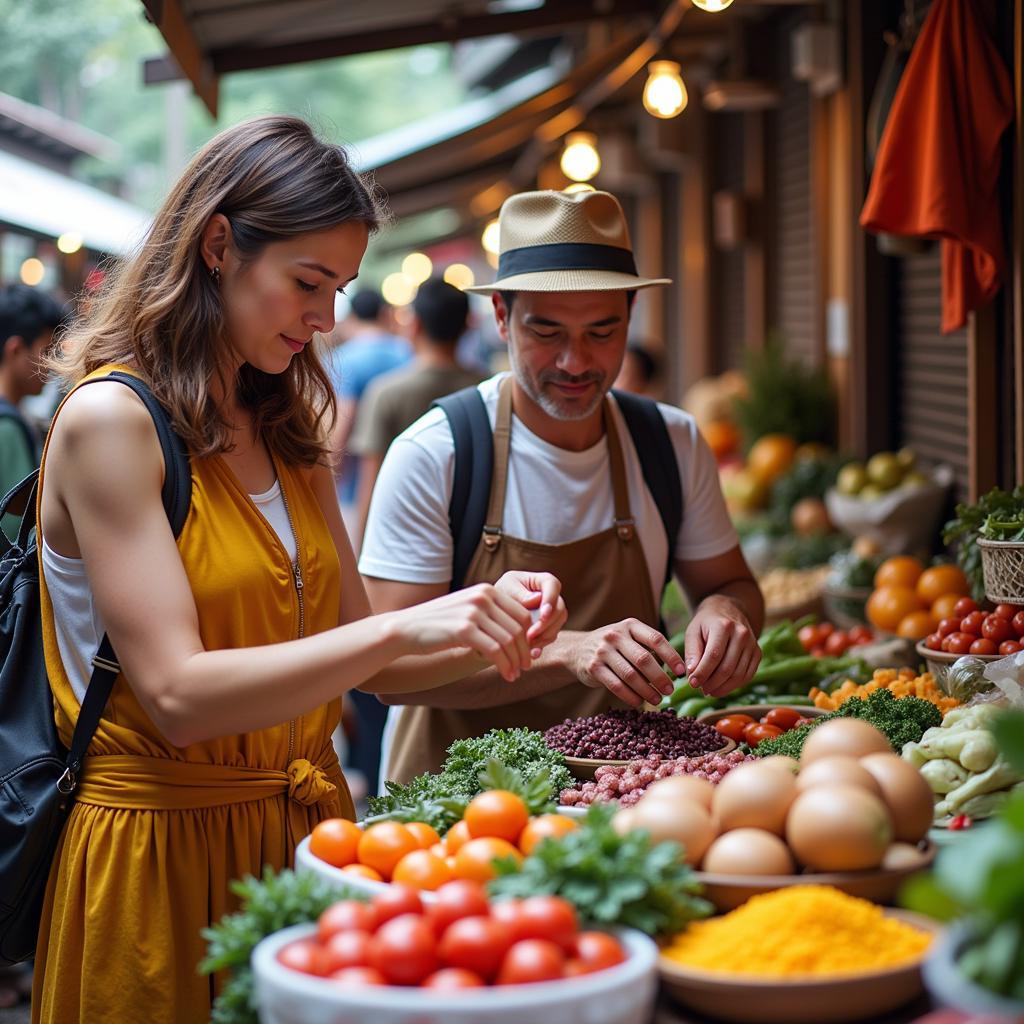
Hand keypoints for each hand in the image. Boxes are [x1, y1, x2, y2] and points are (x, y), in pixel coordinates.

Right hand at [392, 583, 533, 681]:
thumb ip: (491, 616)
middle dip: (525, 651)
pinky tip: (506, 675)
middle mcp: (483, 597)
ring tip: (515, 674)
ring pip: (508, 640)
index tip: (527, 653)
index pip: (522, 614)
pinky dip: (504, 665)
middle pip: (518, 628)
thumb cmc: (438, 624)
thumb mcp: (468, 610)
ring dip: (516, 661)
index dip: (529, 636)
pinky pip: (494, 650)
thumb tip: (519, 636)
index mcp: (487, 590)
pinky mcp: (464, 629)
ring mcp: (473, 612)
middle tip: (525, 667)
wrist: (406, 628)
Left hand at [494, 570, 567, 656]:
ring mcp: (552, 615)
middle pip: (559, 610)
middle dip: (546, 624)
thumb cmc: (502, 591)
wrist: (497, 607)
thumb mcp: (507, 587)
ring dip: (543, 637)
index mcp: (544, 582)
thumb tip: (537, 599)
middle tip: (530, 635)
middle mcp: (553, 598)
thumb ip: (520, 593)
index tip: (543, 614)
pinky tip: (531, 653)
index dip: (550, 601)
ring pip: (557, 626)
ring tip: (527, 645)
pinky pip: (550, 638)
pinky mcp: (548, 629)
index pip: (553, 586)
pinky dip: (541, 646)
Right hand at [570, 619, 684, 708]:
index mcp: (630, 625)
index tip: (681, 672)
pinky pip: (616, 685)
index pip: (656, 639)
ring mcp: (603, 651)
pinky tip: (640, 702)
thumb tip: (676, 669)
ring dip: (647, 690)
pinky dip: (630, 696)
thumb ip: (648, 648)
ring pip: (630, 675)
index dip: (671, 656)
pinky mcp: (593, 668)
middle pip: (643, 659)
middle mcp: (615, 635)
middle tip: (670, 690)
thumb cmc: (613, 647)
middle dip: (660, 677)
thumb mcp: (628, 638)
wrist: (577, 650)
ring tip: (658, 699)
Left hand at [684, 596, 760, 697]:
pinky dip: (734, 686)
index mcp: (723, 625)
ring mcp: (752, 644)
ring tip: (709, 690)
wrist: (728, 610)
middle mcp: (742, 634)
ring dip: (722, 688)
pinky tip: (721, 687)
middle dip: (712, 683)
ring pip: (738, 675)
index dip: (702, 672)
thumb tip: (692, 674)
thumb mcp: (693, 631)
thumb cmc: (706, 623)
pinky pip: (747, 675)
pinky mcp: (758, 653)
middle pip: (727, 667)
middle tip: (700, 689)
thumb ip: (692, 652)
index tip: (692, 683)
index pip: (714, 655)